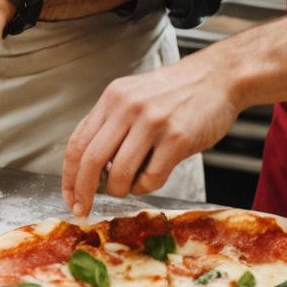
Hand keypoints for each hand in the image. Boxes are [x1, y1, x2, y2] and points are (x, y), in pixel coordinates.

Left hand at [62, 47, 242, 216]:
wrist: (217, 77)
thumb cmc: (176, 92)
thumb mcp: (133, 96)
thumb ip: (111, 124)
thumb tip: (89, 167)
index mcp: (112, 98)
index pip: (77, 142)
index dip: (69, 175)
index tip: (69, 196)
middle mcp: (127, 108)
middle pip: (91, 160)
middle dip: (83, 191)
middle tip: (84, 209)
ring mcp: (152, 123)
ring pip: (119, 173)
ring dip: (119, 190)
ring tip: (127, 187)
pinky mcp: (177, 139)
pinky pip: (151, 178)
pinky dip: (145, 187)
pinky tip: (150, 178)